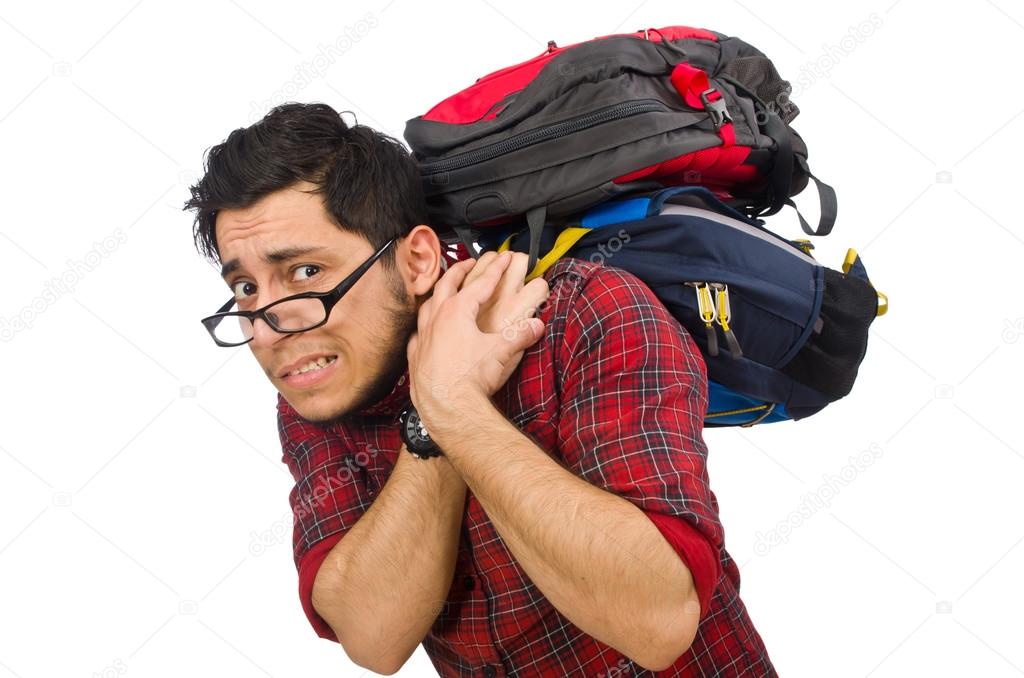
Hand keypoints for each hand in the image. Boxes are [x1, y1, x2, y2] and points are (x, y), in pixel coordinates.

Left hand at [406, 251, 548, 441]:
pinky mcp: (415, 354)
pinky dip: (424, 324)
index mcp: (457, 311)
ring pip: (428, 304)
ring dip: (438, 293)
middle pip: (447, 284)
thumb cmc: (471, 377)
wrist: (446, 405)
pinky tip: (427, 328)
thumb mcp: (501, 352)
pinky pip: (418, 332)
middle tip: (472, 262)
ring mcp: (423, 335)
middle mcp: (436, 318)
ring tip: (445, 289)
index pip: (481, 283)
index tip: (505, 257)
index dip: (496, 269)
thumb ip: (519, 335)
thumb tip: (537, 326)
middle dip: (461, 270)